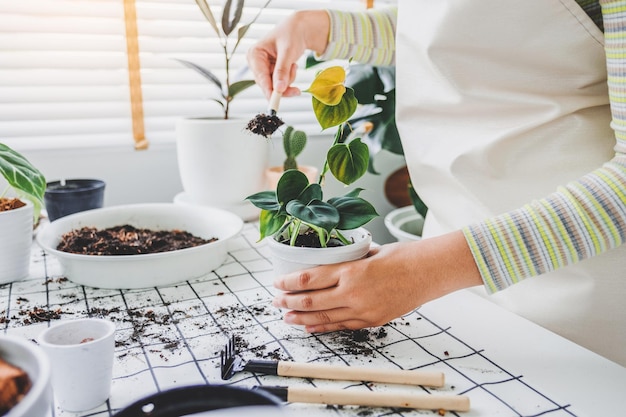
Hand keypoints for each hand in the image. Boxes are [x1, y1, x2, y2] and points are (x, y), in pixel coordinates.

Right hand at [247, 10, 329, 98]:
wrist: (300, 30)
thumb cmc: (292, 34)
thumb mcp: (288, 51)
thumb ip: (282, 70)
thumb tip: (279, 89)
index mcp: (254, 54)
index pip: (260, 78)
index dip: (269, 91)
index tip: (275, 102)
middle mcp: (256, 63)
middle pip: (267, 85)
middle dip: (283, 85)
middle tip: (297, 89)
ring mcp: (263, 69)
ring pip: (275, 86)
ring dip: (288, 80)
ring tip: (293, 65)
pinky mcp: (271, 72)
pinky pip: (280, 84)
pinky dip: (289, 78)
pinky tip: (291, 66)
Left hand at [272, 231, 481, 332]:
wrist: (429, 273)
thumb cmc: (402, 257)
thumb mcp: (369, 252)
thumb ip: (348, 261)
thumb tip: (329, 263)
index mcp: (350, 271)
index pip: (309, 279)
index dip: (289, 282)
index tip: (277, 282)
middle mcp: (353, 293)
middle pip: (311, 301)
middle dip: (289, 302)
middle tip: (276, 302)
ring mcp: (362, 310)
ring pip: (323, 317)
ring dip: (302, 318)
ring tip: (287, 317)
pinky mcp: (372, 321)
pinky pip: (342, 326)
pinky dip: (323, 326)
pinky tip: (311, 326)